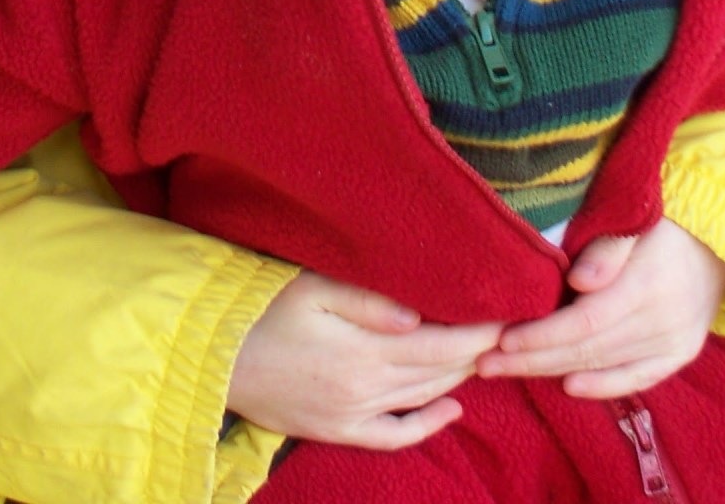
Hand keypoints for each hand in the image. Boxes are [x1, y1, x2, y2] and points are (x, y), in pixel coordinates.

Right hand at [227, 271, 503, 448]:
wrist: (216, 357)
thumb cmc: (262, 309)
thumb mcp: (311, 289)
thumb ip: (367, 302)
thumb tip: (419, 317)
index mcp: (362, 350)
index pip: (439, 345)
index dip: (477, 334)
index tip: (508, 317)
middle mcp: (364, 389)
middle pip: (437, 373)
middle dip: (476, 354)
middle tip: (508, 335)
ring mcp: (352, 415)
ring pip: (421, 399)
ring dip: (457, 380)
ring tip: (485, 358)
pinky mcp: (338, 430)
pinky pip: (393, 435)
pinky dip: (426, 425)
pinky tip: (451, 410)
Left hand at [478, 218, 724, 398]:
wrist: (719, 234)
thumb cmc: (661, 216)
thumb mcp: (634, 217)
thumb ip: (608, 248)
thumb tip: (579, 280)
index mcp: (646, 285)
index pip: (584, 323)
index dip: (541, 336)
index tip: (500, 341)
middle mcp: (663, 321)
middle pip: (587, 350)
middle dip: (532, 359)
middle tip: (483, 364)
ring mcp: (674, 341)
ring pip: (605, 365)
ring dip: (554, 371)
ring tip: (508, 371)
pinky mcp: (681, 353)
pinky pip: (637, 378)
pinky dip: (602, 385)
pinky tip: (567, 385)